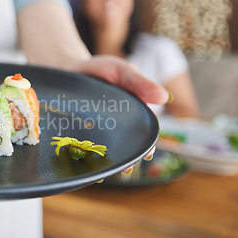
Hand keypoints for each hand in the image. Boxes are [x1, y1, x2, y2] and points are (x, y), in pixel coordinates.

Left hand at [73, 56, 162, 174]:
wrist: (73, 66)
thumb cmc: (103, 70)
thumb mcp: (124, 72)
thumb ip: (140, 83)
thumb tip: (164, 97)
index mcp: (131, 116)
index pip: (141, 134)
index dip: (145, 146)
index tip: (147, 154)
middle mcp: (114, 127)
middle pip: (122, 147)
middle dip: (126, 158)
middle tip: (126, 168)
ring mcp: (93, 131)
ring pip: (100, 150)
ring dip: (103, 161)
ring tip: (104, 171)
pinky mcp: (74, 131)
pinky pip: (77, 145)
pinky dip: (78, 154)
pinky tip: (79, 163)